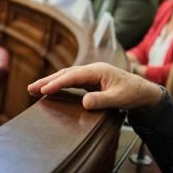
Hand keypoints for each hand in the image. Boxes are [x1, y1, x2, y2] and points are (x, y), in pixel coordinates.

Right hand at [28, 62, 162, 110]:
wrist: (143, 91)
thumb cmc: (132, 93)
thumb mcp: (119, 99)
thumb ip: (102, 100)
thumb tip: (83, 102)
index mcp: (98, 71)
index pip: (73, 76)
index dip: (58, 83)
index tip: (44, 90)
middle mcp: (92, 70)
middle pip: (66, 73)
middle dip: (47, 80)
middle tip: (30, 88)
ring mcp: (91, 75)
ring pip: (67, 76)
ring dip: (51, 82)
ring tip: (34, 89)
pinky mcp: (90, 82)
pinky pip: (71, 82)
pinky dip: (59, 85)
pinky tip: (50, 91)